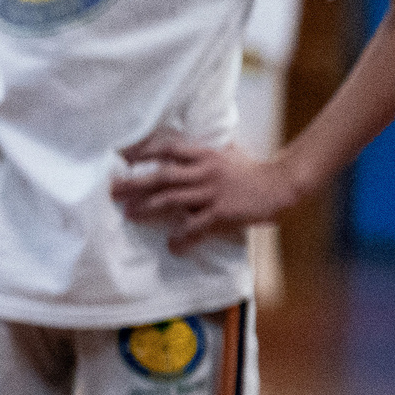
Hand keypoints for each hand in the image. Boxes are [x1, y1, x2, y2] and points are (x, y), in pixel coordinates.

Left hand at [112, 129, 302, 252]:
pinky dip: (181, 238)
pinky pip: (194, 227)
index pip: (168, 149)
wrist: (282, 184)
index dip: (144, 152)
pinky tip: (172, 245)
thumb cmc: (252, 170)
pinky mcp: (221, 213)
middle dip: (134, 183)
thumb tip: (180, 150)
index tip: (122, 158)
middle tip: (112, 190)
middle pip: (161, 176)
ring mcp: (212, 192)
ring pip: (171, 200)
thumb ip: (203, 154)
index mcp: (205, 155)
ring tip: (129, 214)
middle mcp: (204, 172)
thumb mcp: (227, 153)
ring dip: (147, 208)